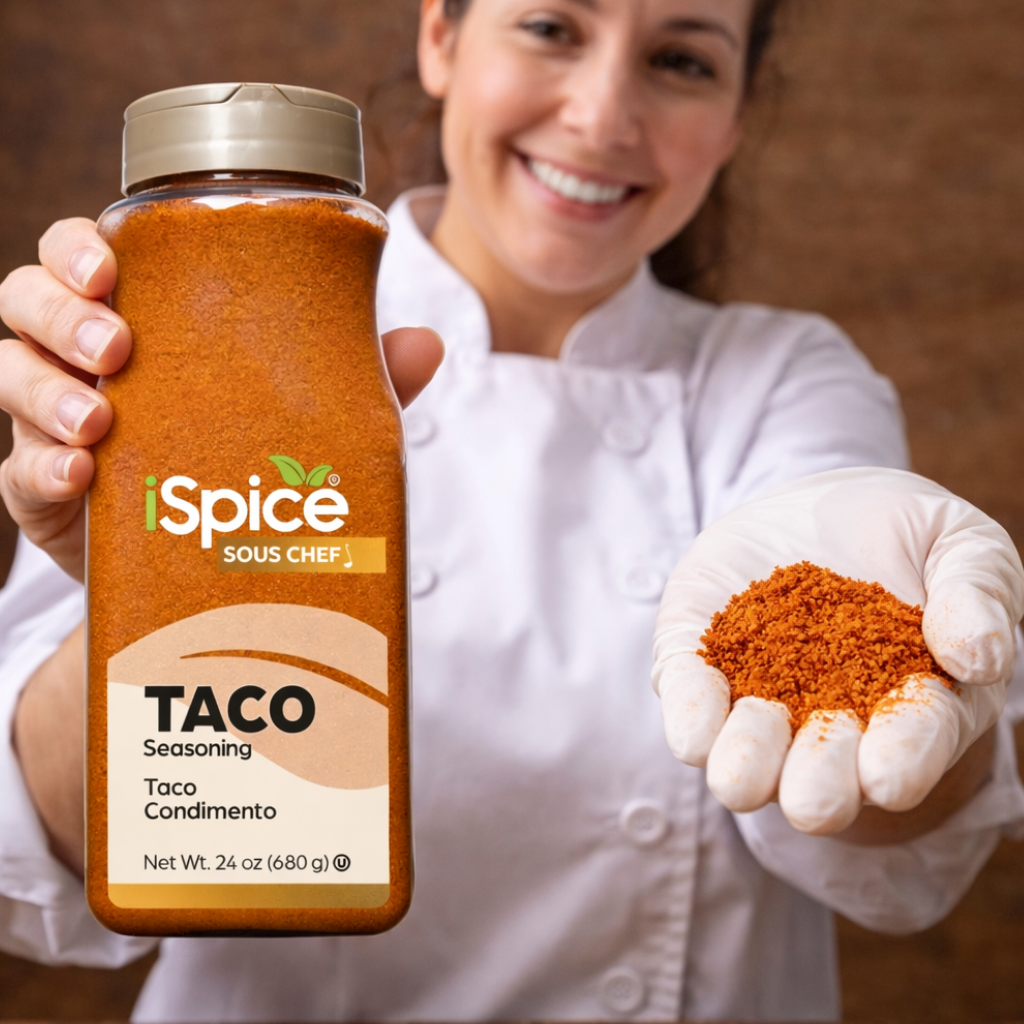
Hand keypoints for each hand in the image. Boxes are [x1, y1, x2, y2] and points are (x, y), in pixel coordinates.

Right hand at [0, 218, 444, 582]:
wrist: (206, 566)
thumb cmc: (247, 463)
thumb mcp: (304, 418)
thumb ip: (357, 381)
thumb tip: (428, 344)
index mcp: (142, 322)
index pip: (82, 256)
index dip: (77, 246)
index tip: (110, 264)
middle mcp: (83, 360)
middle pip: (25, 299)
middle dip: (60, 311)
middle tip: (117, 345)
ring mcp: (53, 423)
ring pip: (5, 373)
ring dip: (44, 390)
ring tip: (101, 419)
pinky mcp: (41, 491)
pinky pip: (16, 470)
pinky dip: (42, 468)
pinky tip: (81, 477)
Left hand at [652, 468, 1023, 835]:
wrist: (819, 506)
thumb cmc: (906, 535)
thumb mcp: (959, 544)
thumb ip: (975, 591)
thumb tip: (977, 655)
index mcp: (913, 707)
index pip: (912, 746)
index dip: (902, 761)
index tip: (885, 776)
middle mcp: (833, 725)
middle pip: (822, 780)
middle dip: (817, 789)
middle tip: (811, 798)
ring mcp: (761, 702)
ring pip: (747, 763)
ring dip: (748, 761)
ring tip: (752, 742)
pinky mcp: (701, 667)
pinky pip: (689, 707)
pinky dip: (690, 717)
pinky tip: (694, 727)